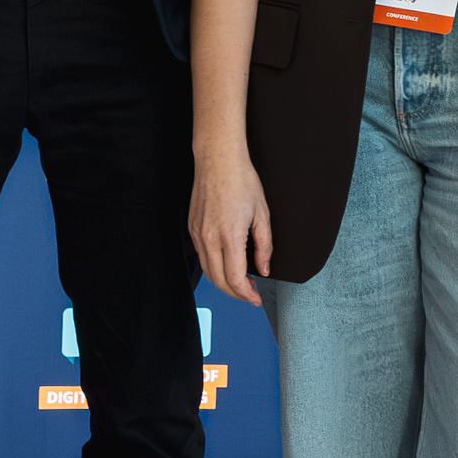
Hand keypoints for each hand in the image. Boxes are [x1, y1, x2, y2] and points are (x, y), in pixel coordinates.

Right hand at [191, 147, 275, 305]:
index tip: (256, 298)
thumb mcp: (262, 213)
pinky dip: (214, 268)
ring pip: (208, 272)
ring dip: (224, 283)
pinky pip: (202, 257)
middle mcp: (210, 238)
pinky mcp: (193, 229)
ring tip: (241, 282)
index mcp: (230, 235)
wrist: (218, 159)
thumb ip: (264, 245)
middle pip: (219, 281)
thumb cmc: (241, 180)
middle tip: (251, 294)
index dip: (247, 294)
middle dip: (236, 294)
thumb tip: (264, 268)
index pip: (235, 279)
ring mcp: (198, 234)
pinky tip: (227, 265)